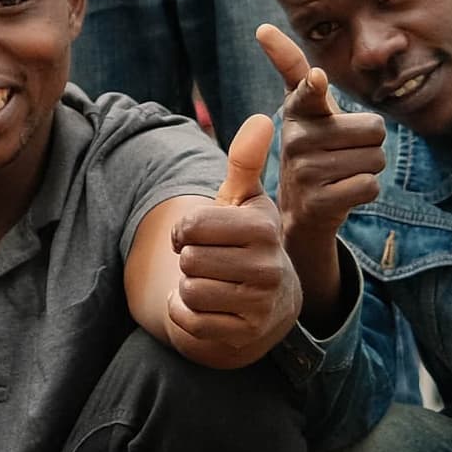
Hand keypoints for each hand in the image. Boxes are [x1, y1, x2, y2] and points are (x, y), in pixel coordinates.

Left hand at [160, 113, 300, 370]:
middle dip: (189, 261)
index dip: (183, 230)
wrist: (268, 303)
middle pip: (190, 260)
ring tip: (210, 283)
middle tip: (207, 262)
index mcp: (264, 228)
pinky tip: (207, 309)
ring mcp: (259, 304)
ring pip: (189, 291)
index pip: (193, 225)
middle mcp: (269, 267)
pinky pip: (189, 321)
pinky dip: (186, 315)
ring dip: (188, 288)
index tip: (194, 234)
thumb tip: (261, 117)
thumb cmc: (246, 242)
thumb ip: (246, 162)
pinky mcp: (244, 335)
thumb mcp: (244, 202)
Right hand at [258, 23, 385, 314]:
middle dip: (371, 143)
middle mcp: (296, 138)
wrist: (301, 211)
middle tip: (345, 153)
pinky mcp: (318, 201)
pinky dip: (366, 190)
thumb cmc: (314, 148)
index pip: (307, 90)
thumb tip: (263, 28)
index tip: (318, 78)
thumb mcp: (305, 110)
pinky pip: (369, 186)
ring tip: (341, 173)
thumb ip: (293, 69)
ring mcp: (305, 172)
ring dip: (369, 168)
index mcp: (297, 111)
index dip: (315, 85)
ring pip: (375, 159)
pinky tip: (343, 193)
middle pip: (375, 130)